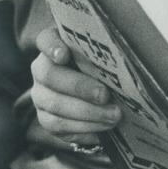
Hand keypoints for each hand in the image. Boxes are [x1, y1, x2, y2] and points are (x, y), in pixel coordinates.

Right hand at [31, 26, 120, 147]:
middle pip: (51, 76)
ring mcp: (40, 95)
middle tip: (105, 95)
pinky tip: (104, 127)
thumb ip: (106, 53)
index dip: (52, 47)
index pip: (45, 40)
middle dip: (80, 87)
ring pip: (55, 106)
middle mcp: (41, 69)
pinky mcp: (46, 119)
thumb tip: (127, 62)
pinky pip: (60, 127)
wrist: (95, 92)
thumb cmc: (102, 65)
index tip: (64, 55)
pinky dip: (85, 128)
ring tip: (113, 115)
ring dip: (88, 113)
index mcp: (53, 45)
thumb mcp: (103, 55)